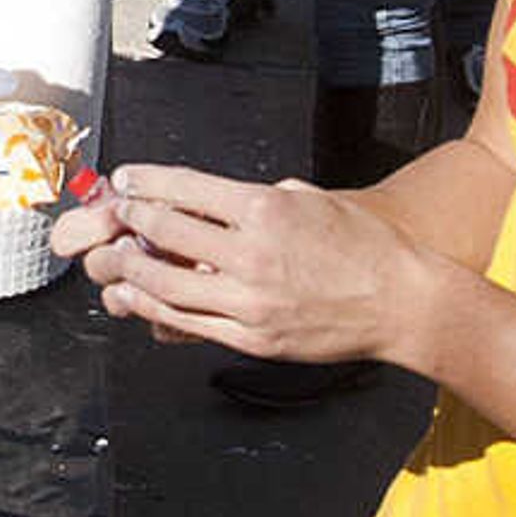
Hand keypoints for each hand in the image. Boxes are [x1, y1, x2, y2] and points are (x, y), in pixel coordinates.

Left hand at [53, 162, 436, 367]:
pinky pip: (188, 322)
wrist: (401, 301)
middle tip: (115, 213)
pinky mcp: (252, 337)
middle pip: (165, 232)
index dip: (146, 182)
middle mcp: (252, 253)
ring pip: (165, 283)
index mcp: (265, 209)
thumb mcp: (309, 198)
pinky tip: (135, 296)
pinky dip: (152, 307)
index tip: (127, 179)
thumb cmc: (364, 248)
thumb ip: (258, 198)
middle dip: (130, 219)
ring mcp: (249, 300)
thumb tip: (212, 200)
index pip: (186, 189)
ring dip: (129, 266)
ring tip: (113, 256)